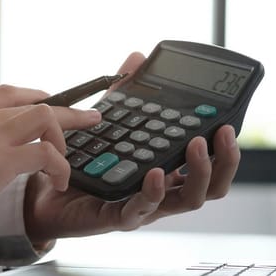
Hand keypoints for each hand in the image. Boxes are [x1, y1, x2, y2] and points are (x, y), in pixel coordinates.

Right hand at [0, 85, 101, 246]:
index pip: (8, 93)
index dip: (38, 98)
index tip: (54, 105)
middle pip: (34, 101)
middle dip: (68, 112)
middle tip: (90, 118)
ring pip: (46, 117)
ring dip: (63, 140)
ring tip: (64, 165)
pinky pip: (45, 154)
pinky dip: (59, 167)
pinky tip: (58, 181)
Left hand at [23, 53, 241, 244]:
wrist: (46, 195)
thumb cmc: (83, 165)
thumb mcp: (107, 124)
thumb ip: (124, 94)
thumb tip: (137, 57)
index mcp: (166, 170)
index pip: (209, 162)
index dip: (225, 147)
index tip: (229, 120)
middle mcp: (162, 190)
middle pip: (213, 184)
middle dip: (225, 159)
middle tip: (222, 131)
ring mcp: (145, 206)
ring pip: (189, 199)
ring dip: (198, 171)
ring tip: (195, 145)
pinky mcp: (120, 217)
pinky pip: (143, 209)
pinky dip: (152, 192)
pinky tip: (153, 173)